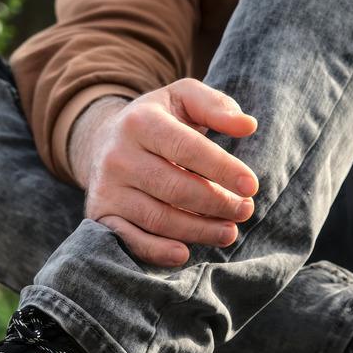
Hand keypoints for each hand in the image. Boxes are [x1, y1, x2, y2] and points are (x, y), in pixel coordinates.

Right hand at [70, 79, 258, 266]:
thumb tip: (248, 125)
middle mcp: (118, 155)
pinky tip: (183, 253)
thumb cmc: (158, 120)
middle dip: (216, 203)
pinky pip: (129, 239)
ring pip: (158, 218)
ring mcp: (107, 187)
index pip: (187, 148)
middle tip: (245, 211)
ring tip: (229, 232)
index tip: (251, 186)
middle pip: (175, 188)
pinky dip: (156, 251)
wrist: (103, 141)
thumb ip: (217, 106)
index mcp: (140, 121)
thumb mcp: (183, 99)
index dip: (222, 169)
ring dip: (199, 230)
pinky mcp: (100, 214)